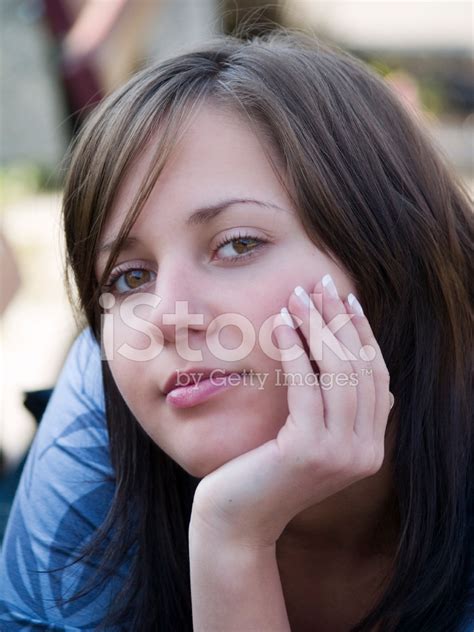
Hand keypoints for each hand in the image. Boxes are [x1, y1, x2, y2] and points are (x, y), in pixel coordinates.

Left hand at [190, 275, 392, 548]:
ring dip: (317, 327)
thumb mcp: (310, 436)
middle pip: (361, 368)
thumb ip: (336, 408)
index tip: (347, 298)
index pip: (377, 376)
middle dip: (340, 320)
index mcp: (371, 446)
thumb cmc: (266, 470)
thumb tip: (352, 357)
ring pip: (339, 372)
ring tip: (298, 297)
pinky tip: (282, 326)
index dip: (363, 333)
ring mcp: (343, 454)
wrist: (238, 518)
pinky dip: (296, 351)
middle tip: (320, 285)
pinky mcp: (311, 451)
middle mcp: (366, 452)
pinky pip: (308, 387)